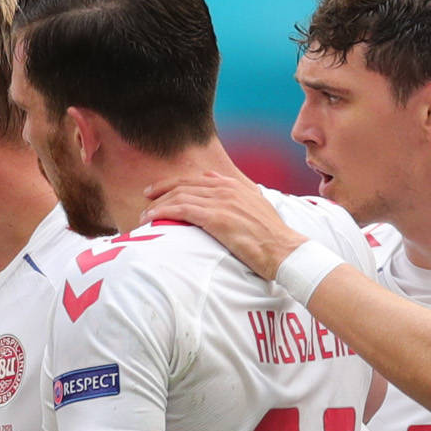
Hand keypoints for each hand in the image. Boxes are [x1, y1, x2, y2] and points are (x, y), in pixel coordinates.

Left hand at [147, 166, 301, 280]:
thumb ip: (241, 205)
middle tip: (147, 199)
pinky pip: (181, 209)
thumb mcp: (257, 214)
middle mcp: (227, 189)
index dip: (177, 183)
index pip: (199, 179)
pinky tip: (152, 218)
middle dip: (162, 190)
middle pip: (185, 184)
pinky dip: (163, 212)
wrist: (285, 251)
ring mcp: (221, 201)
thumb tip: (229, 210)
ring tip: (145, 216)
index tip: (162, 190)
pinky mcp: (216, 217)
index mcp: (236, 186)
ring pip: (180, 196)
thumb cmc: (273, 240)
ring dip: (159, 205)